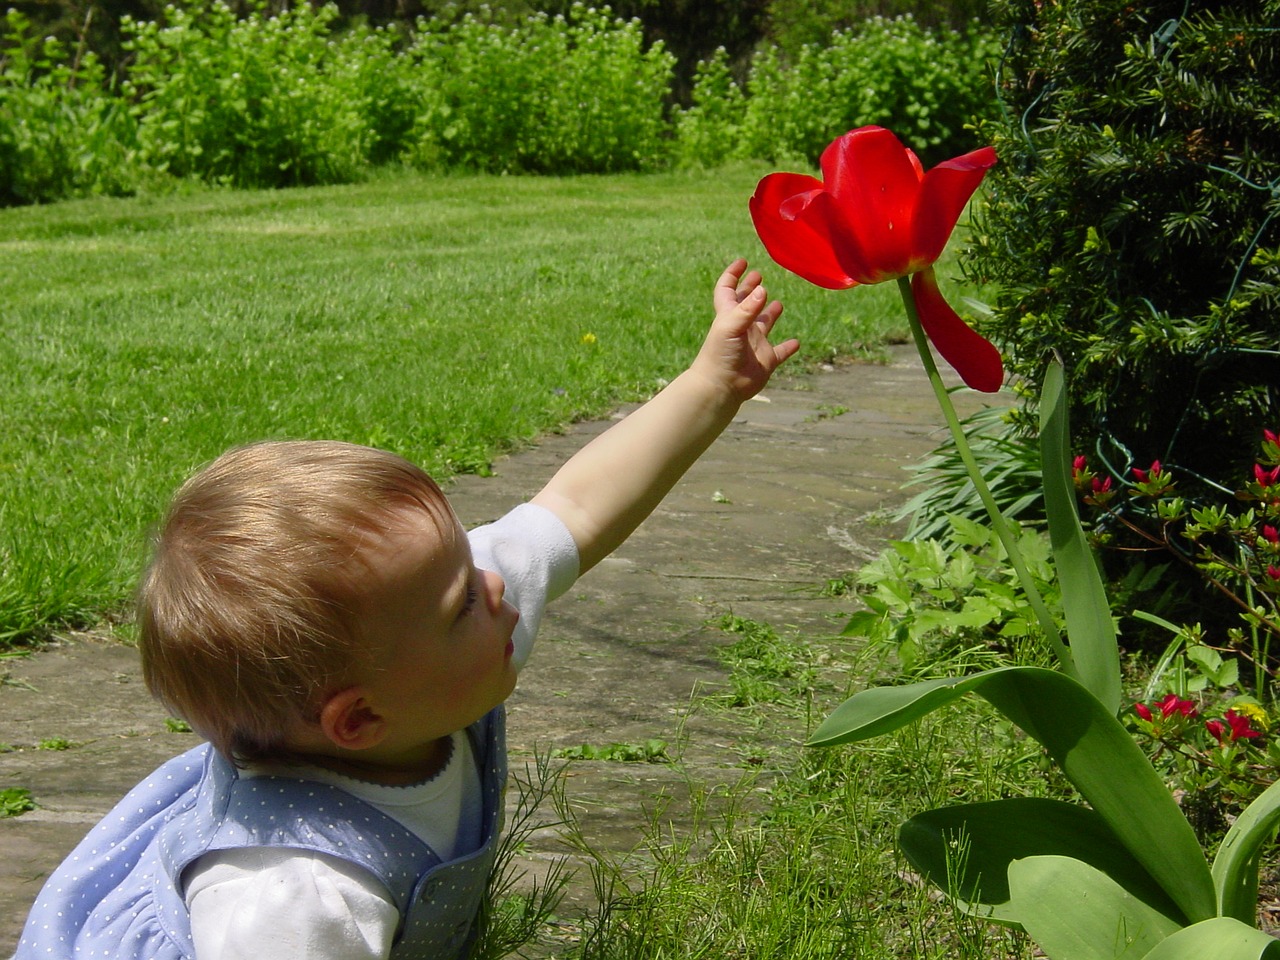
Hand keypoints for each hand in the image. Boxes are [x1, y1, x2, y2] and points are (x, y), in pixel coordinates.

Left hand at [692, 258, 799, 402]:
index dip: (732, 275)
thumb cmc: (720, 355)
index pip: (727, 289)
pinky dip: (788, 347)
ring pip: (764, 325)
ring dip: (769, 314)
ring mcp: (754, 344)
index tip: (743, 262)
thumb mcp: (730, 326)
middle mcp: (742, 327)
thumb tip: (762, 289)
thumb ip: (747, 308)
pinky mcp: (766, 361)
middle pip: (746, 304)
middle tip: (759, 276)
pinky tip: (796, 342)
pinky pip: (780, 352)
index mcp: (729, 316)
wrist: (721, 386)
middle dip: (751, 290)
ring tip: (778, 303)